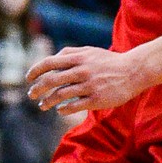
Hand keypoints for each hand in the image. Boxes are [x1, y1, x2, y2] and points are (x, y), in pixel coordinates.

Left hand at [26, 45, 143, 115]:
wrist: (133, 71)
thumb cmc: (108, 61)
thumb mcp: (89, 51)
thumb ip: (70, 53)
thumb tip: (52, 59)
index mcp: (78, 58)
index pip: (49, 63)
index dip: (35, 71)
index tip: (28, 78)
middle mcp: (81, 71)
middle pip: (51, 80)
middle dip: (38, 89)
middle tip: (31, 95)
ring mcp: (89, 86)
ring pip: (61, 95)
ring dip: (48, 101)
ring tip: (42, 106)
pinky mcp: (96, 99)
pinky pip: (74, 106)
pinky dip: (63, 109)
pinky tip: (59, 111)